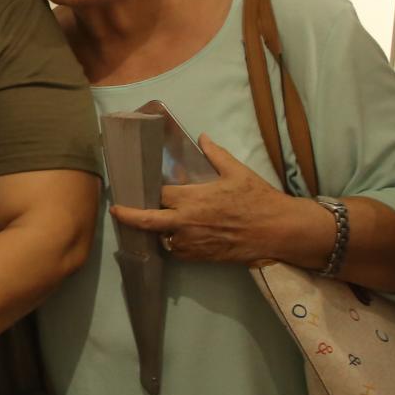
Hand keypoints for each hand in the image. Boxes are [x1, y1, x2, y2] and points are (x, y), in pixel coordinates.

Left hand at [111, 135, 325, 265]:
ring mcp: (192, 241)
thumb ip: (215, 154)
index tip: (138, 185)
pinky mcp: (200, 257)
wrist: (279, 230)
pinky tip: (176, 236)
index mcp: (192, 198)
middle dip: (128, 216)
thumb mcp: (237, 172)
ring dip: (157, 231)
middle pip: (147, 220)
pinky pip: (178, 252)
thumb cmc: (258, 199)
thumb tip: (203, 137)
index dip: (148, 190)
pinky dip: (174, 244)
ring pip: (162, 238)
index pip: (158, 194)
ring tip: (156, 222)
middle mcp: (186, 222)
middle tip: (116, 211)